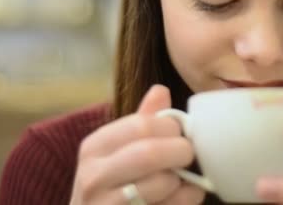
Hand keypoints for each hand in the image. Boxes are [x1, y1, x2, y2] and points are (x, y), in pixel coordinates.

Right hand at [70, 85, 204, 204]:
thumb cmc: (111, 186)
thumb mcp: (117, 151)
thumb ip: (141, 122)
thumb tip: (161, 90)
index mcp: (94, 146)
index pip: (141, 125)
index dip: (171, 127)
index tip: (179, 134)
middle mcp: (94, 175)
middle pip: (150, 153)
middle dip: (180, 152)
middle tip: (188, 155)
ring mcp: (105, 204)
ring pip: (161, 183)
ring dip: (182, 181)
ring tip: (181, 180)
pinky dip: (186, 199)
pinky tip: (183, 196)